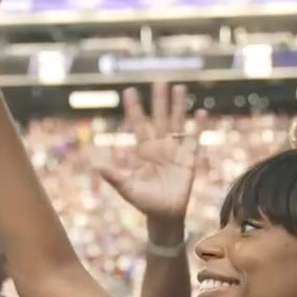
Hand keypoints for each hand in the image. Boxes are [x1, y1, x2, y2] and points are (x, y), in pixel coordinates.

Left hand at [96, 83, 202, 222]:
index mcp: (144, 150)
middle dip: (159, 100)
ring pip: (177, 123)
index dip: (134, 108)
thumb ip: (113, 175)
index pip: (138, 124)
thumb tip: (95, 164)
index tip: (129, 91)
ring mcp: (175, 151)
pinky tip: (200, 113)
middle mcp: (159, 146)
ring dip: (178, 106)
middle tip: (159, 80)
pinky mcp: (189, 160)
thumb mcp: (127, 188)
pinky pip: (194, 140)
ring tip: (179, 87)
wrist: (164, 215)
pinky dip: (197, 127)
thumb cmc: (144, 202)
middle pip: (159, 118)